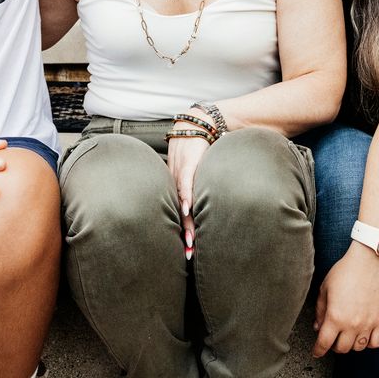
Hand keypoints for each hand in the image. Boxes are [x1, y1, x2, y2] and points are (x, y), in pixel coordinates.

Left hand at [167, 130, 209, 259]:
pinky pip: (186, 182)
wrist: (197, 122)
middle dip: (182, 235)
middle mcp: (174, 182)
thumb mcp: (196, 169)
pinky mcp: (189, 162)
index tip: (183, 253)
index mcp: (175, 185)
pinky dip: (187, 196)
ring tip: (189, 241)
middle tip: (187, 255)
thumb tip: (204, 206)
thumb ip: (196, 186)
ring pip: (181, 202)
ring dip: (185, 223)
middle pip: (177, 213)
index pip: (175, 214)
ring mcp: (180, 172)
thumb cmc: (198, 147)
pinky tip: (187, 209)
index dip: (179, 234)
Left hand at [312, 243, 378, 356]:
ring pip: (358, 347)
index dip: (318, 350)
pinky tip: (364, 335)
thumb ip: (320, 310)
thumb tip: (318, 326)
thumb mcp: (325, 288)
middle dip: (333, 346)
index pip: (324, 343)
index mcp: (335, 317)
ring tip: (348, 334)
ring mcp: (368, 324)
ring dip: (351, 344)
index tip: (316, 351)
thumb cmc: (345, 271)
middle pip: (341, 349)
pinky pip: (376, 342)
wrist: (369, 261)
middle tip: (332, 338)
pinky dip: (369, 343)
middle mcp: (352, 324)